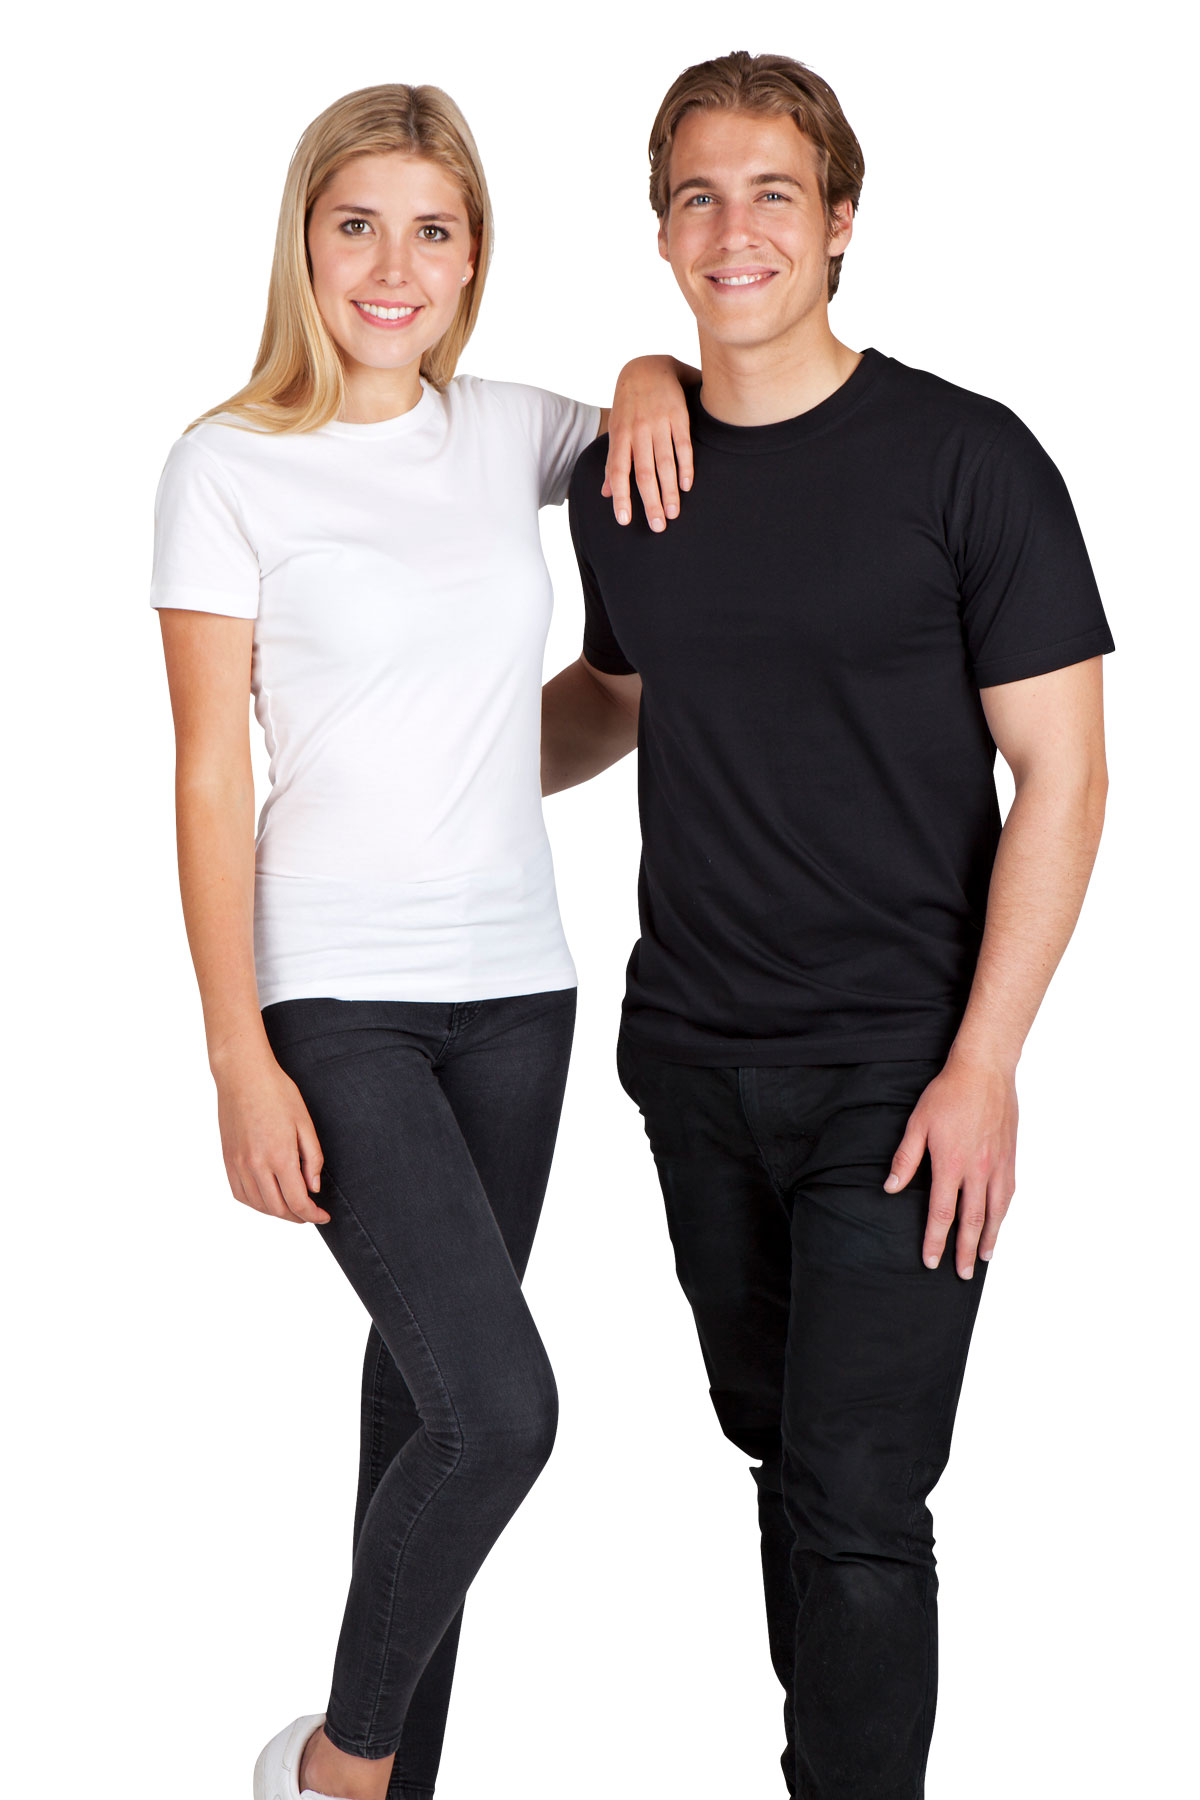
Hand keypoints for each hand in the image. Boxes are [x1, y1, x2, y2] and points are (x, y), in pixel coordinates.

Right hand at [215, 1049, 329, 1224]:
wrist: (243, 1076)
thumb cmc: (277, 1093)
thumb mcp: (305, 1123)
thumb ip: (313, 1159)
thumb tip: (313, 1188)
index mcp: (280, 1156)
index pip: (298, 1201)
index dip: (313, 1215)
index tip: (324, 1216)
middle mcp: (256, 1165)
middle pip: (278, 1208)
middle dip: (298, 1217)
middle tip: (311, 1213)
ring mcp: (239, 1164)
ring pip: (258, 1205)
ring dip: (277, 1212)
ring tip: (292, 1207)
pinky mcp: (228, 1160)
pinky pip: (240, 1194)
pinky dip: (255, 1203)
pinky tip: (267, 1198)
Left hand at [603, 355, 693, 531]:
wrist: (647, 367)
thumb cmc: (628, 405)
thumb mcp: (615, 430)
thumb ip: (613, 462)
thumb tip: (605, 493)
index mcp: (620, 436)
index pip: (618, 472)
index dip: (620, 497)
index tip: (624, 521)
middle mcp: (638, 431)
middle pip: (643, 473)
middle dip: (650, 502)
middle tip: (657, 527)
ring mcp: (658, 423)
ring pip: (664, 463)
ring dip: (669, 490)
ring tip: (673, 513)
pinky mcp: (679, 416)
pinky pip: (683, 445)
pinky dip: (685, 466)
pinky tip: (687, 486)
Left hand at [884, 1052, 1016, 1277]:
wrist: (984, 1071)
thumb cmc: (947, 1094)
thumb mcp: (917, 1124)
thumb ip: (906, 1159)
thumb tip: (891, 1188)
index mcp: (951, 1164)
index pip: (942, 1214)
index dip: (936, 1240)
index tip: (931, 1260)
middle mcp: (977, 1170)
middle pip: (971, 1221)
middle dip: (964, 1251)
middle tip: (961, 1274)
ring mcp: (997, 1165)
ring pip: (995, 1212)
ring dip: (989, 1238)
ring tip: (983, 1258)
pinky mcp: (1010, 1157)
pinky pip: (1009, 1193)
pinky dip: (1004, 1213)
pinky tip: (1000, 1223)